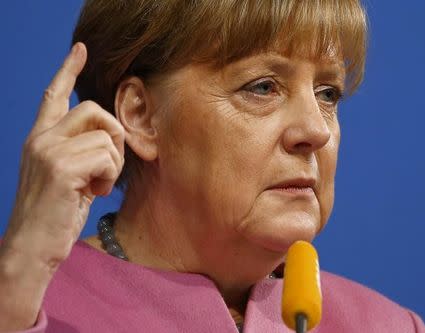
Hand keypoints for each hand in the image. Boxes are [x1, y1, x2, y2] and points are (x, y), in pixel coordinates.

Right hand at [0, 43, 124, 330]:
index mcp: (40, 138)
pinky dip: (110, 176)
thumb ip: (81, 150)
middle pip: (94, 109)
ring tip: (97, 185)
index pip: (53, 94)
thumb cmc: (55, 213)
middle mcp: (40, 138)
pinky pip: (106, 156)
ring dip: (113, 164)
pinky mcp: (60, 167)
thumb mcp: (67, 175)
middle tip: (109, 164)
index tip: (81, 48)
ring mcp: (47, 150)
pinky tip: (94, 192)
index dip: (69, 69)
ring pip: (106, 136)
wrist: (33, 246)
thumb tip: (110, 135)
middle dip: (114, 134)